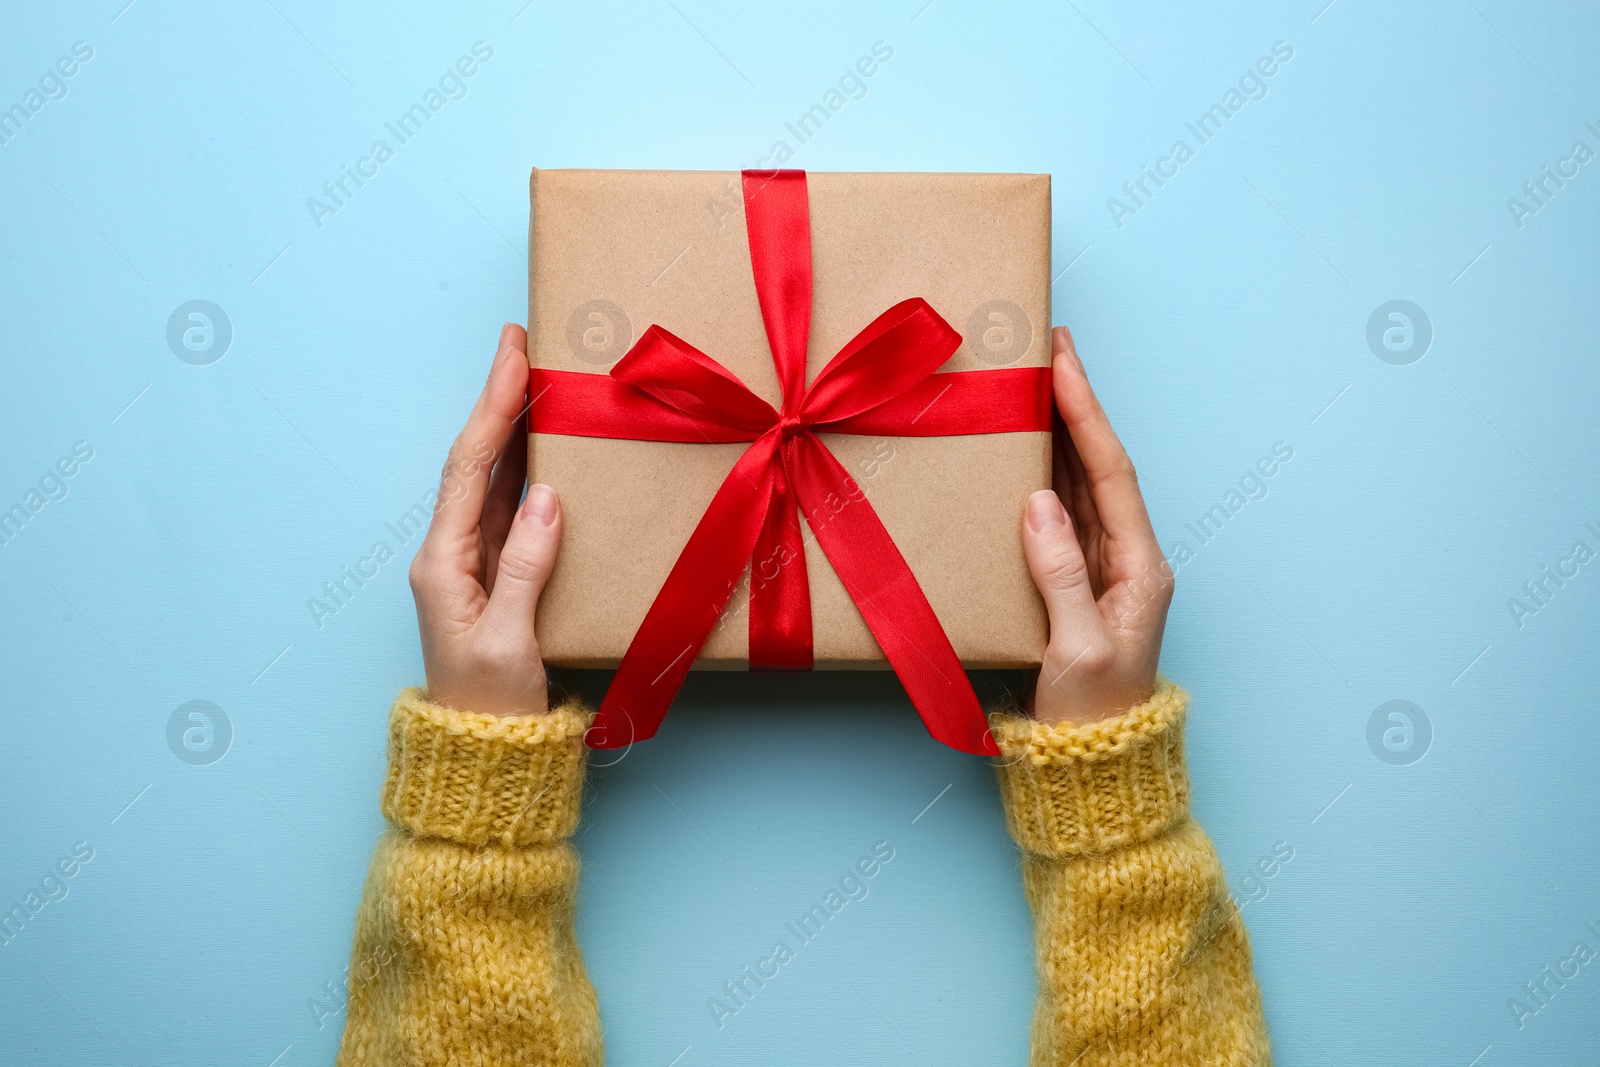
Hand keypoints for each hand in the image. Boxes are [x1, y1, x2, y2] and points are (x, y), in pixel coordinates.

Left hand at [408, 322, 561, 716]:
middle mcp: (451, 554)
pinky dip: (528, 470)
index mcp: (443, 562)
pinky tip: (546, 447)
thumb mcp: (510, 640)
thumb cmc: (491, 707)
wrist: (483, 756)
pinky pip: (511, 510)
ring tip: (538, 380)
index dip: (492, 406)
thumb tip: (548, 496)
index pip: (469, 466)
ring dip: (514, 428)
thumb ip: (527, 566)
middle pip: (475, 461)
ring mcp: (473, 564)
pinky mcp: (497, 578)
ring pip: (494, 480)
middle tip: (523, 343)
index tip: (512, 353)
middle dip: (498, 400)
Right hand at [1023, 326, 1172, 724]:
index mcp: (1140, 567)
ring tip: (1030, 381)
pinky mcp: (1067, 583)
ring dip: (1055, 431)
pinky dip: (1037, 473)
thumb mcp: (1079, 648)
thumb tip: (1038, 502)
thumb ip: (1059, 574)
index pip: (1111, 472)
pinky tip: (1018, 449)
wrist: (1089, 765)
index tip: (1063, 361)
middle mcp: (1124, 558)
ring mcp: (1096, 569)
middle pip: (1097, 465)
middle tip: (1045, 347)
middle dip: (1074, 405)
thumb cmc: (1091, 715)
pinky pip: (1054, 514)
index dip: (1086, 413)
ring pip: (1075, 484)